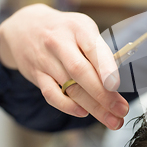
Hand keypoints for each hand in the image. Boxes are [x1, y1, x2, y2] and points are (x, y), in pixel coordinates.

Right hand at [0, 4, 128, 128]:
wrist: (25, 26)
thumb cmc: (66, 31)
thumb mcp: (84, 29)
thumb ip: (99, 52)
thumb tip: (116, 82)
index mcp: (79, 28)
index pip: (93, 49)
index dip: (105, 68)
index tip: (115, 86)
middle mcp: (59, 42)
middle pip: (81, 72)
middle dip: (103, 95)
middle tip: (121, 111)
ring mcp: (45, 59)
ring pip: (70, 87)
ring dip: (93, 107)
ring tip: (112, 120)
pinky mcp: (35, 74)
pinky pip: (51, 94)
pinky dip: (68, 106)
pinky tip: (83, 113)